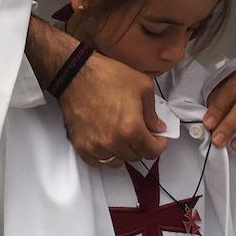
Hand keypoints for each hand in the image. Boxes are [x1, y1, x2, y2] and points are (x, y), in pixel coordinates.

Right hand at [59, 50, 166, 165]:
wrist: (76, 74)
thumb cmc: (107, 76)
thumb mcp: (142, 87)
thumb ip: (153, 113)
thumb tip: (157, 128)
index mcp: (131, 129)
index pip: (152, 152)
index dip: (159, 145)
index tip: (158, 138)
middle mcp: (113, 142)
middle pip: (135, 157)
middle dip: (142, 146)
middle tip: (141, 133)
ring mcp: (95, 146)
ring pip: (117, 162)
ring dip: (124, 152)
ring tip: (123, 137)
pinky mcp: (81, 145)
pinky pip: (97, 162)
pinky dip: (105, 155)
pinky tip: (107, 142)